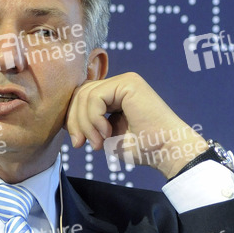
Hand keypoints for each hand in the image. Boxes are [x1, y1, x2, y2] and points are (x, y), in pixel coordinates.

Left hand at [64, 72, 206, 178]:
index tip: (78, 143)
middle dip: (74, 121)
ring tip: (97, 143)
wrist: (167, 151)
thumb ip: (89, 124)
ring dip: (85, 124)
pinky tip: (106, 133)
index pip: (81, 98)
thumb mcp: (107, 136)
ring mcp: (125, 81)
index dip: (73, 119)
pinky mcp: (129, 83)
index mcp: (115, 94)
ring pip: (85, 95)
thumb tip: (66, 121)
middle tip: (80, 144)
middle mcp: (120, 84)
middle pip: (80, 93)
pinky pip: (95, 97)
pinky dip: (93, 118)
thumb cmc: (142, 148)